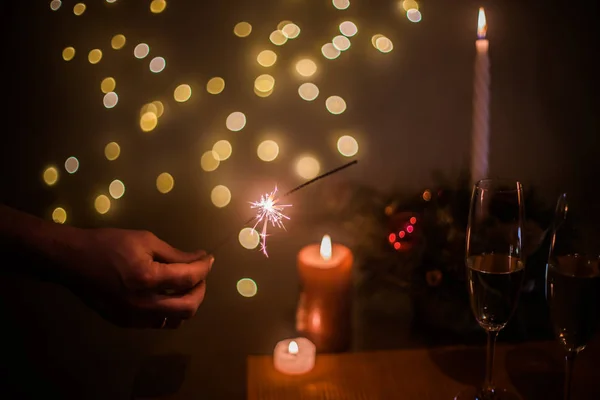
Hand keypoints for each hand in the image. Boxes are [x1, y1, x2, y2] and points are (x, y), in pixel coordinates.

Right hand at [61, 228, 212, 328]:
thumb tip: (200, 259)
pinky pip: (157, 322)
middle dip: (200, 291)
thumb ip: (175, 254)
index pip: (188, 279)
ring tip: (184, 285)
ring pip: (175, 320)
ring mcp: (132, 317)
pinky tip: (166, 295)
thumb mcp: (145, 241)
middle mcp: (142, 304)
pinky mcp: (124, 323)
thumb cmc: (109, 244)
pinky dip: (169, 310)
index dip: (204, 268)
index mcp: (147, 278)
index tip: (209, 259)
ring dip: (186, 303)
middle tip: (200, 276)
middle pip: (188, 308)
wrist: (71, 261)